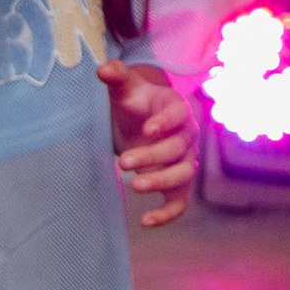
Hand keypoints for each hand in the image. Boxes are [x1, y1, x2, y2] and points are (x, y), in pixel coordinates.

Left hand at [101, 61, 196, 227]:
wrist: (142, 123)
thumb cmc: (136, 104)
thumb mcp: (126, 89)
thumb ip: (118, 77)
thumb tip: (103, 68)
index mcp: (177, 108)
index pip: (178, 114)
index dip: (165, 123)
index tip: (146, 130)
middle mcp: (187, 135)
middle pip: (177, 148)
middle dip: (152, 156)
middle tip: (123, 161)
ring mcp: (185, 161)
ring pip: (182, 174)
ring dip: (160, 181)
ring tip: (134, 185)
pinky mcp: (178, 185)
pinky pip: (180, 202)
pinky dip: (167, 214)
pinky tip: (145, 221)